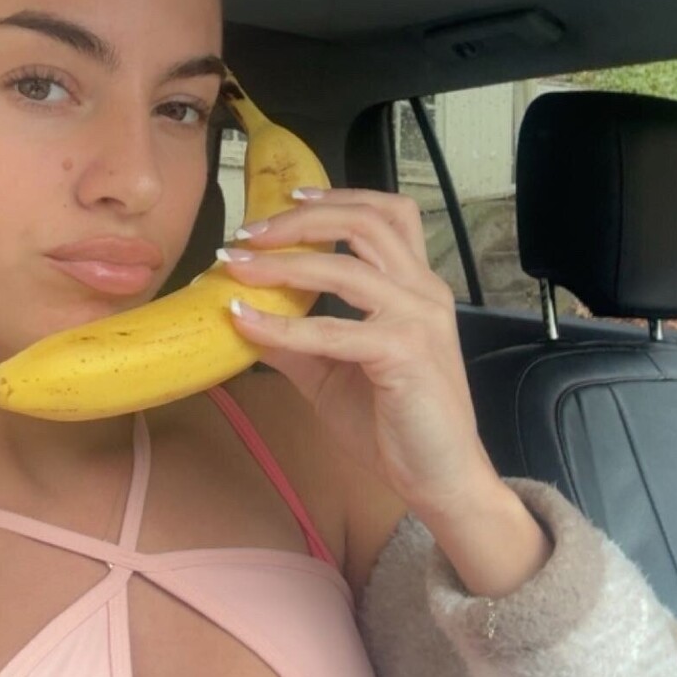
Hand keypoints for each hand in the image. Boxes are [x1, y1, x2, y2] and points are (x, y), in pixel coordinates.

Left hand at [220, 187, 502, 524]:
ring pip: (345, 267)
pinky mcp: (406, 352)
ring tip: (236, 266)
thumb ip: (297, 341)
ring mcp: (418, 318)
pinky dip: (283, 323)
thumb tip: (243, 316)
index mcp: (416, 287)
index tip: (289, 198)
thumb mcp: (335, 373)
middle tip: (248, 231)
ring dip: (282, 262)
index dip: (339, 197)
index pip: (388, 215)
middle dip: (301, 220)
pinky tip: (246, 321)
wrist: (440, 479)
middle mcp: (423, 292)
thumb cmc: (395, 425)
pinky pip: (333, 329)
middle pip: (366, 222)